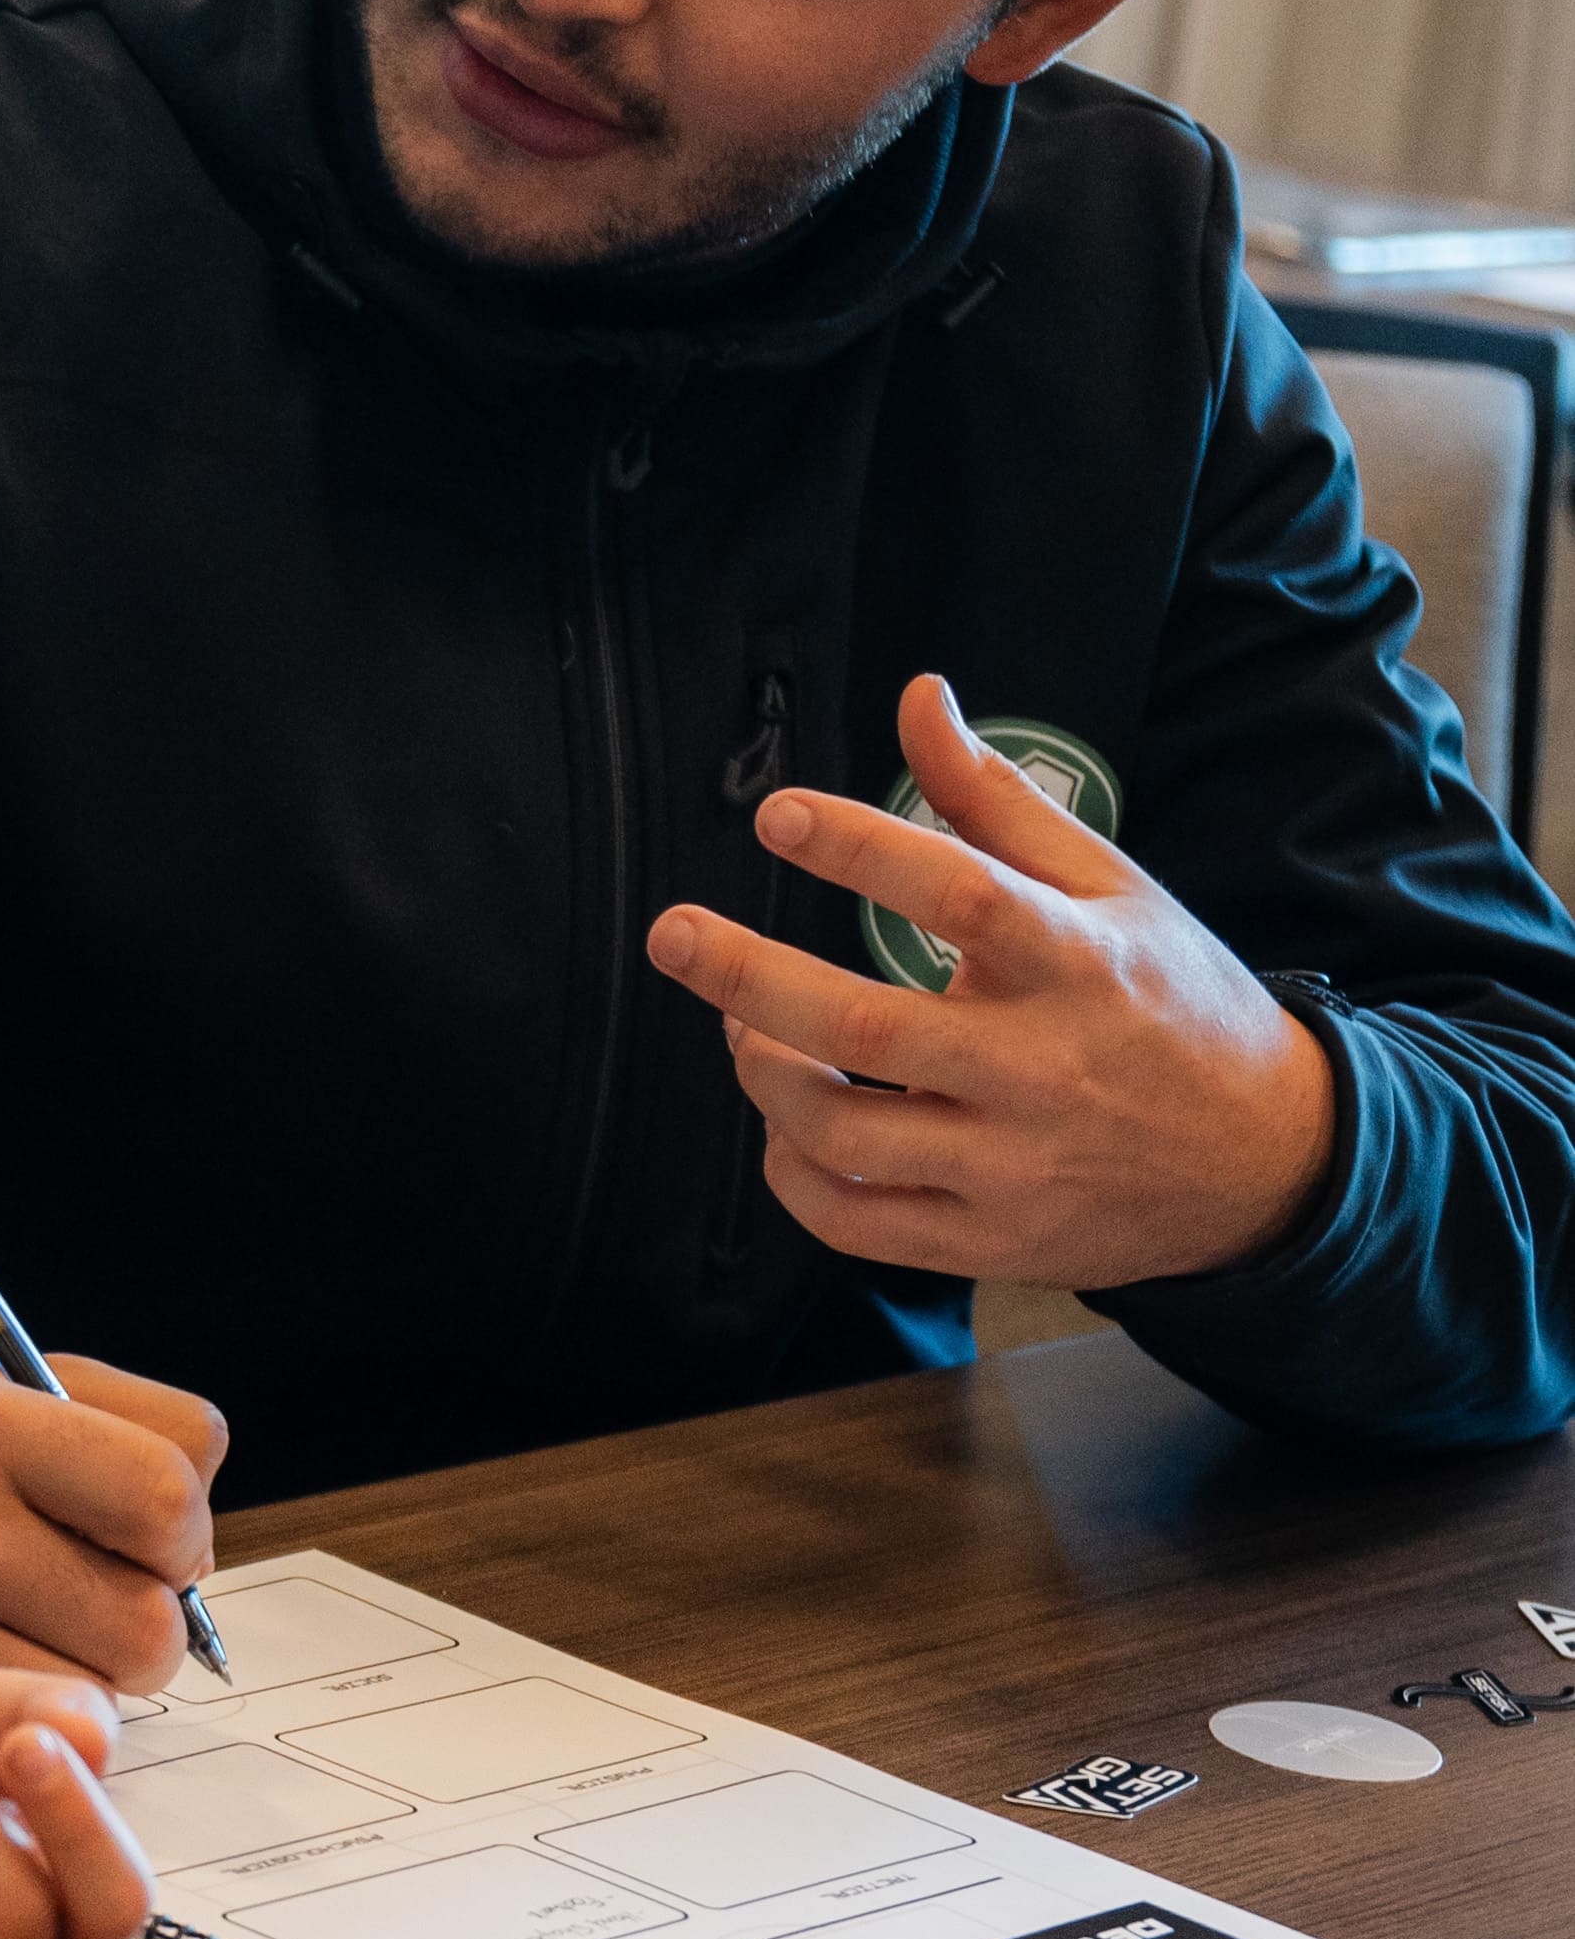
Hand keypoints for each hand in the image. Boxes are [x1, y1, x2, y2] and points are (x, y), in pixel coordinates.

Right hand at [0, 1358, 225, 1706]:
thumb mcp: (11, 1392)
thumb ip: (135, 1431)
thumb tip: (200, 1552)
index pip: (165, 1495)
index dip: (185, 1529)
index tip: (152, 1535)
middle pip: (146, 1624)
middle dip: (150, 1617)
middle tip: (102, 1591)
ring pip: (99, 1698)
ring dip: (96, 1672)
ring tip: (45, 1625)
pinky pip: (29, 1735)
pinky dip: (37, 1711)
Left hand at [646, 671, 1338, 1286]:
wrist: (1266, 1161)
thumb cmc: (1168, 1001)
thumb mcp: (1110, 886)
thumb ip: (995, 800)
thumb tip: (918, 697)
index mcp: (1080, 965)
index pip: (962, 896)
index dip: (861, 848)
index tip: (778, 814)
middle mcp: (1044, 1072)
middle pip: (869, 1029)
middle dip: (747, 977)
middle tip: (673, 934)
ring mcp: (1014, 1169)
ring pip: (844, 1134)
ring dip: (763, 1072)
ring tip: (742, 1023)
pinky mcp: (991, 1242)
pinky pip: (855, 1221)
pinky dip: (792, 1172)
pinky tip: (784, 1121)